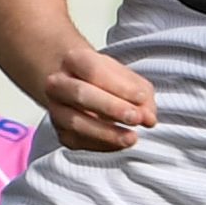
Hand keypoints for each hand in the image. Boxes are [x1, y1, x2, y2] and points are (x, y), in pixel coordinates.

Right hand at [42, 38, 158, 152]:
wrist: (76, 84)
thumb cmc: (104, 79)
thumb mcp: (126, 77)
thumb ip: (142, 94)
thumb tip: (149, 118)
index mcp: (73, 60)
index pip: (94, 71)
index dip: (119, 86)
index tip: (141, 97)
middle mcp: (58, 83)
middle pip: (81, 94)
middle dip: (111, 108)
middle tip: (135, 117)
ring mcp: (56, 109)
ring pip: (76, 122)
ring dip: (106, 132)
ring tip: (131, 137)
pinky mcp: (61, 132)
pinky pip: (79, 141)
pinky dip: (102, 144)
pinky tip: (120, 142)